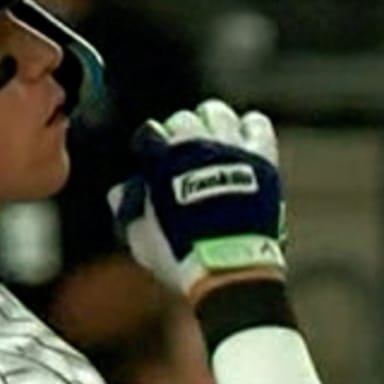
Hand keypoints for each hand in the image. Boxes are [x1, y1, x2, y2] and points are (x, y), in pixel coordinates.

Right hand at [108, 100, 288, 297]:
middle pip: (184, 120)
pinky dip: (249, 130)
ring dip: (212, 126)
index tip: (156, 163)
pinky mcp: (262, 159)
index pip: (151, 132)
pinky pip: (257, 125)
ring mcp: (232, 149)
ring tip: (214, 146)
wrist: (230, 269)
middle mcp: (198, 145)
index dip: (152, 148)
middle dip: (180, 136)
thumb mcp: (141, 237)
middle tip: (186, 157)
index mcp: (163, 158)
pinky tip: (243, 143)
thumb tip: (120, 191)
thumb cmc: (182, 256)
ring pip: (219, 114)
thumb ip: (129, 208)